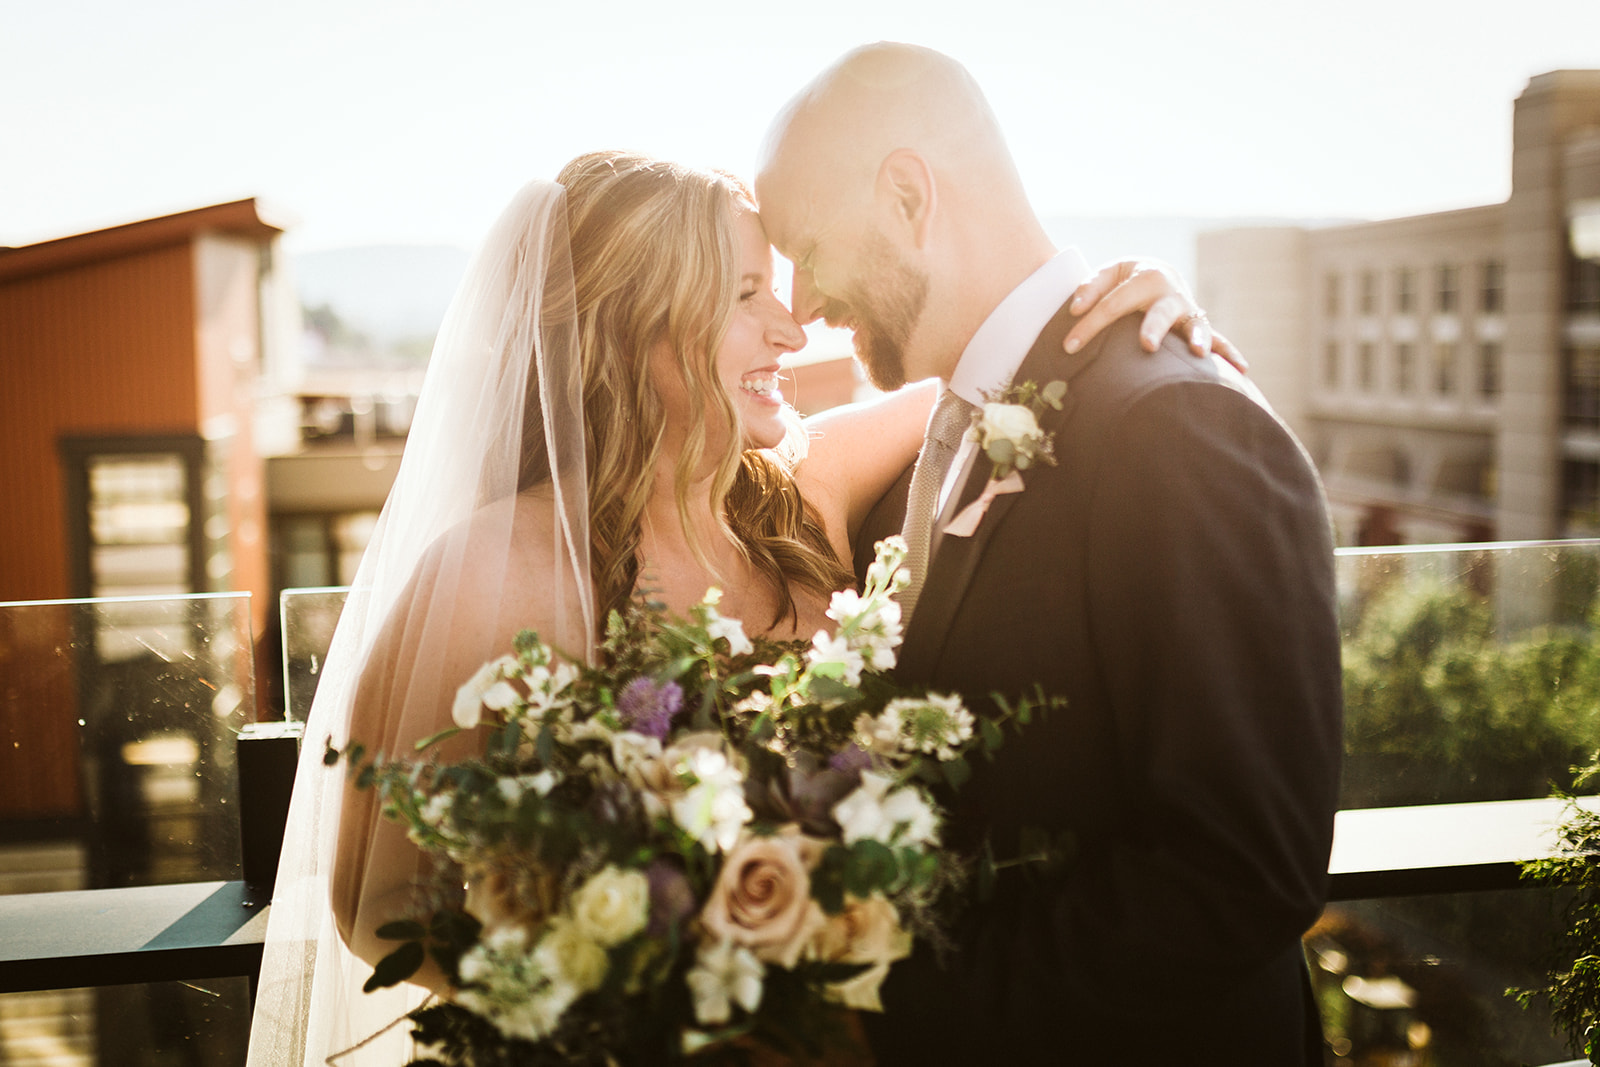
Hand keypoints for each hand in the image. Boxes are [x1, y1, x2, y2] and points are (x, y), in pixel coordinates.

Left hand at [1063, 259, 1247, 372]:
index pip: (1113, 304)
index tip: (1068, 347)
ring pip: (1194, 325)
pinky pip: (1218, 339)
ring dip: (1197, 338)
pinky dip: (1229, 352)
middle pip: (1160, 311)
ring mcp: (1187, 310)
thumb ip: (1090, 286)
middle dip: (1154, 327)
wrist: (1157, 275)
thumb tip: (1075, 308)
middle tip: (1147, 345)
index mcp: (1145, 275)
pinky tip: (1242, 369)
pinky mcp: (1197, 326)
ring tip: (1197, 352)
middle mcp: (1171, 292)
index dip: (1090, 325)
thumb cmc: (1126, 280)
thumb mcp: (1108, 274)